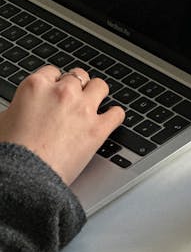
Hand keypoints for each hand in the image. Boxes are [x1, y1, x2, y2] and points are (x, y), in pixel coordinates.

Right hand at [0, 65, 124, 185]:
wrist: (22, 178)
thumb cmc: (10, 153)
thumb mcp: (4, 120)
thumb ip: (20, 107)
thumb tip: (22, 108)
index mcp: (36, 86)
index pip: (53, 72)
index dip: (55, 82)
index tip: (57, 90)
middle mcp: (62, 92)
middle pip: (78, 76)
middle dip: (76, 88)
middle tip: (73, 100)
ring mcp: (83, 109)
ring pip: (100, 86)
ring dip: (97, 94)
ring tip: (94, 104)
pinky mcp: (98, 128)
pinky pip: (117, 113)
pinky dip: (114, 116)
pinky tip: (109, 120)